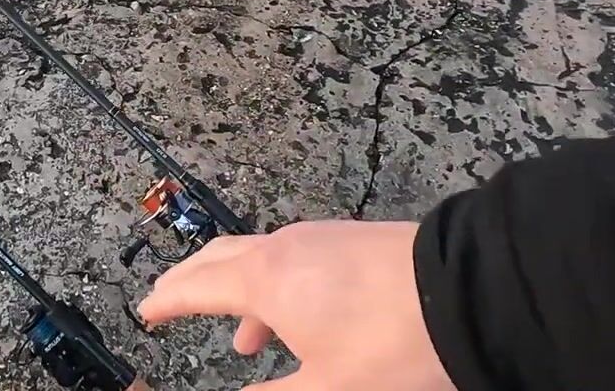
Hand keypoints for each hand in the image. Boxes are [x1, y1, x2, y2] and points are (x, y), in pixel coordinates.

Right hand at [137, 220, 454, 390]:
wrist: (469, 291)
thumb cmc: (393, 343)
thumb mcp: (327, 389)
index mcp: (265, 280)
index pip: (196, 287)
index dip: (166, 301)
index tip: (145, 311)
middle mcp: (284, 248)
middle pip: (219, 258)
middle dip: (189, 282)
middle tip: (167, 300)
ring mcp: (318, 238)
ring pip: (258, 257)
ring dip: (237, 290)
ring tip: (242, 340)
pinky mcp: (349, 239)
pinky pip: (292, 257)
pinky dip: (273, 285)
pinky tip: (299, 319)